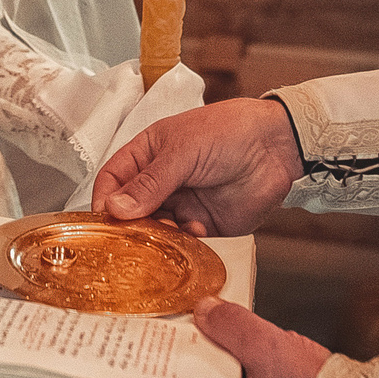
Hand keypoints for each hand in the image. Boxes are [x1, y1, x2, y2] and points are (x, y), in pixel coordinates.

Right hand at [91, 98, 304, 235]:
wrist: (277, 147)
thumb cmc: (230, 131)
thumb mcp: (183, 150)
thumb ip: (151, 182)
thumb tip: (116, 208)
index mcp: (148, 154)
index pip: (113, 179)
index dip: (104, 200)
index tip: (102, 222)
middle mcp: (161, 181)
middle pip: (130, 211)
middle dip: (127, 227)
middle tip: (126, 241)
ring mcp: (181, 204)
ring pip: (154, 230)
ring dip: (153, 239)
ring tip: (159, 241)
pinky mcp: (202, 225)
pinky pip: (182, 243)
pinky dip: (181, 246)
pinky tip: (191, 237)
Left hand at [192, 297, 330, 377]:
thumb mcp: (266, 351)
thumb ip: (230, 328)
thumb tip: (206, 311)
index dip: (181, 365)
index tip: (180, 339)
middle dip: (215, 360)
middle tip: (212, 329)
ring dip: (244, 365)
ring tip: (249, 339)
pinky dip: (270, 374)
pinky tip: (281, 358)